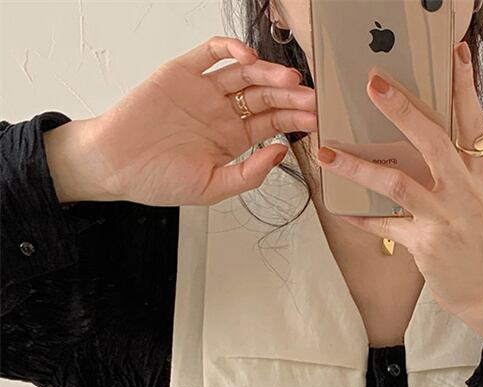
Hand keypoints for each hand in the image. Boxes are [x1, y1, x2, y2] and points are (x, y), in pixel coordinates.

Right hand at [45, 36, 317, 205]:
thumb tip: (281, 153)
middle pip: (264, 95)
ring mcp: (203, 90)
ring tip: (289, 79)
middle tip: (311, 97)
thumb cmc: (157, 180)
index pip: (272, 123)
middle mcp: (221, 112)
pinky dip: (231, 49)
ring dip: (269, 73)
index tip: (315, 118)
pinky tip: (248, 59)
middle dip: (290, 95)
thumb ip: (248, 174)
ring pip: (244, 74)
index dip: (295, 118)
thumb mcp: (212, 188)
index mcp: (231, 139)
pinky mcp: (181, 72)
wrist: (114, 164)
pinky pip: (210, 53)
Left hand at [315, 41, 482, 340]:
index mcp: (476, 174)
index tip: (454, 52)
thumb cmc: (475, 243)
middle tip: (373, 84)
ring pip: (398, 182)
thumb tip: (420, 143)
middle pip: (432, 140)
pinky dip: (361, 216)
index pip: (472, 121)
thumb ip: (453, 171)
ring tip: (329, 153)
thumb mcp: (475, 199)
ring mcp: (443, 216)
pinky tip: (341, 208)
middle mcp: (462, 190)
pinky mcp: (425, 243)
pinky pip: (385, 225)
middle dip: (402, 110)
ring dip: (359, 166)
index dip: (463, 86)